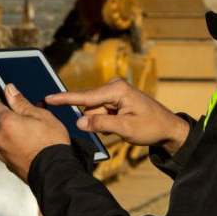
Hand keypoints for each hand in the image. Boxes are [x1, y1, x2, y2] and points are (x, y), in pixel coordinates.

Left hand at [0, 83, 69, 181]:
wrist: (56, 173)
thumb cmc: (50, 143)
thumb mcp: (40, 116)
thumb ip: (21, 102)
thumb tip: (9, 89)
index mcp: (5, 123)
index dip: (8, 106)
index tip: (18, 109)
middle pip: (3, 124)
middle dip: (15, 123)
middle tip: (34, 125)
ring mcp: (3, 153)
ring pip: (7, 139)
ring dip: (16, 137)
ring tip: (36, 140)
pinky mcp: (9, 166)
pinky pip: (11, 152)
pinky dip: (19, 150)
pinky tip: (33, 150)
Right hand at [45, 77, 188, 155]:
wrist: (168, 128)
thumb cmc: (151, 127)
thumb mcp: (126, 129)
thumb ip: (101, 124)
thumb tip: (79, 122)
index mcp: (117, 90)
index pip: (85, 96)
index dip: (65, 99)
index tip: (48, 98)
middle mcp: (113, 86)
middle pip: (89, 105)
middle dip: (94, 119)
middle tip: (114, 127)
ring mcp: (113, 91)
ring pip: (93, 109)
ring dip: (101, 121)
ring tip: (121, 126)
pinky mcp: (114, 97)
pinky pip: (99, 110)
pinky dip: (104, 119)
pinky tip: (118, 122)